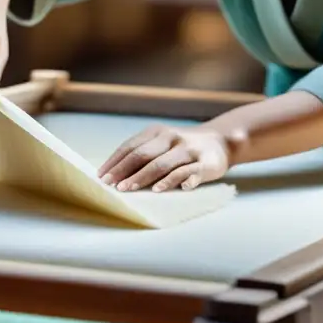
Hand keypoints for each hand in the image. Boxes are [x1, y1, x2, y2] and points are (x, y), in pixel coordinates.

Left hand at [97, 123, 234, 192]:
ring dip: (142, 177)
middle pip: (144, 154)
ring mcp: (189, 150)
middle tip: (111, 186)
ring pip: (163, 164)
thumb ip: (143, 153)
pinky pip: (187, 173)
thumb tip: (113, 174)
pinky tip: (160, 190)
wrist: (221, 142)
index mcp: (157, 132)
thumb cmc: (182, 147)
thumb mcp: (163, 143)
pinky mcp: (205, 164)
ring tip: (128, 189)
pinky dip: (173, 181)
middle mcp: (172, 138)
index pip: (131, 146)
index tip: (101, 177)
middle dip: (124, 171)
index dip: (115, 161)